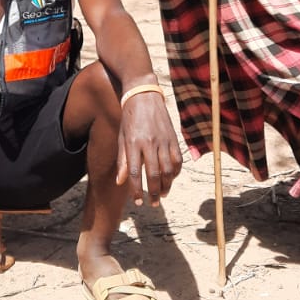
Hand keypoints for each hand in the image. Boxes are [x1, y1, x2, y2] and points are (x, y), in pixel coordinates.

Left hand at [117, 93, 182, 207]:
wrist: (144, 96)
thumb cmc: (130, 118)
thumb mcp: (121, 138)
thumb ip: (122, 161)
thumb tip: (121, 182)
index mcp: (134, 143)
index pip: (135, 173)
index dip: (137, 190)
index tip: (138, 202)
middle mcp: (150, 143)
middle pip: (154, 175)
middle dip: (154, 192)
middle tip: (153, 203)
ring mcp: (164, 141)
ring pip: (168, 170)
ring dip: (166, 185)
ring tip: (162, 194)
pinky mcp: (174, 138)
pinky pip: (178, 160)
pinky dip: (176, 172)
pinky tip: (171, 179)